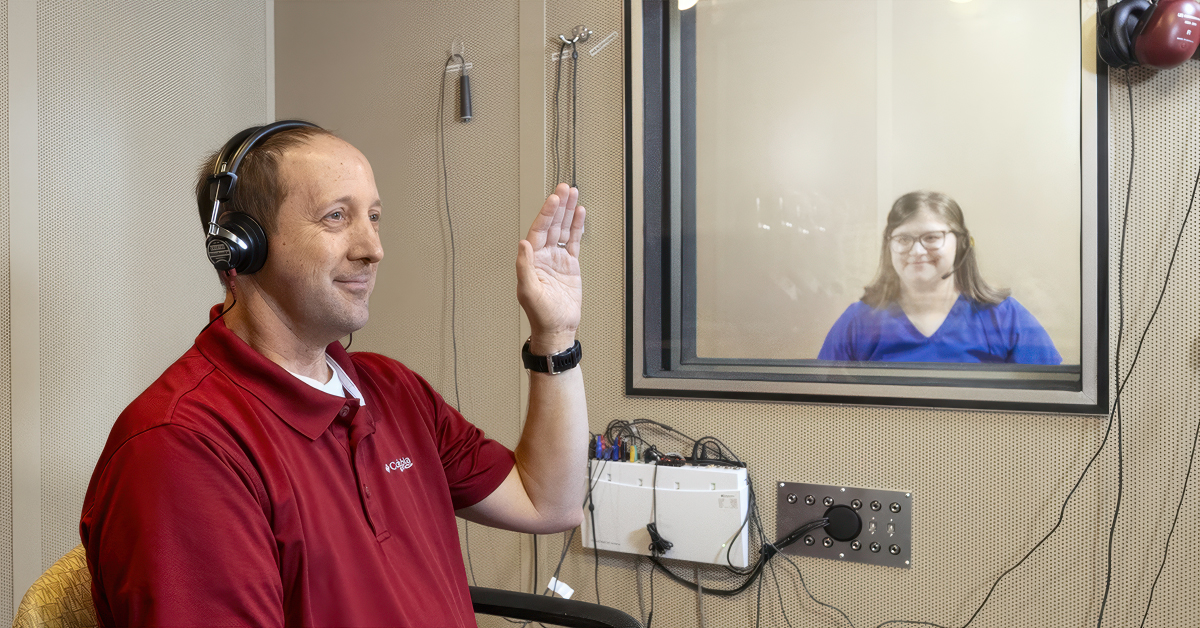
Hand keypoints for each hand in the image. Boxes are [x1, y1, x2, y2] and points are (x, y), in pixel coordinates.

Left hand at [517, 184, 585, 354]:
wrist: (558, 328)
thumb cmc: (541, 314)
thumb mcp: (529, 291)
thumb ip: (525, 266)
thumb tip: (523, 243)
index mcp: (532, 259)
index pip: (539, 230)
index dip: (546, 214)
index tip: (554, 199)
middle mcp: (543, 256)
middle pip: (551, 224)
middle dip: (558, 206)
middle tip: (564, 188)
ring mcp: (556, 259)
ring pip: (562, 229)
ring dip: (567, 212)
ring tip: (573, 193)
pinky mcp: (569, 265)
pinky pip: (573, 241)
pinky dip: (576, 227)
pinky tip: (579, 214)